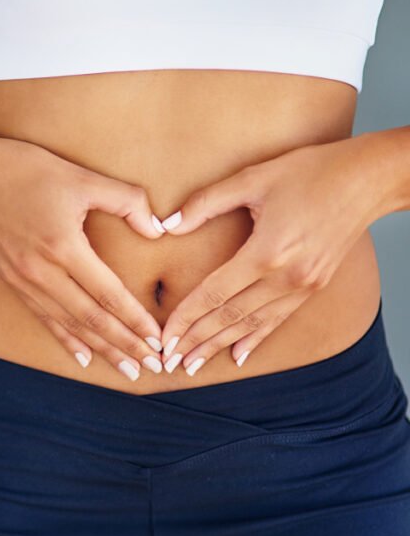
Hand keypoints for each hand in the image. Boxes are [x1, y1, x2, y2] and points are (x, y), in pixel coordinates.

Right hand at [0, 133, 166, 379]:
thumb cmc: (26, 169)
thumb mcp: (81, 176)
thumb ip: (126, 200)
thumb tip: (156, 228)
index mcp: (62, 246)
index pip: (107, 293)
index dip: (135, 319)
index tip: (158, 339)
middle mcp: (41, 271)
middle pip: (91, 318)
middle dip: (125, 344)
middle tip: (154, 365)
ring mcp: (24, 281)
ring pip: (70, 325)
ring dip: (102, 349)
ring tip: (129, 368)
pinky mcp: (13, 282)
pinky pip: (45, 318)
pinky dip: (67, 340)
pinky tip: (86, 357)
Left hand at [156, 136, 383, 374]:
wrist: (371, 179)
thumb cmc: (312, 172)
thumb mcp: (253, 178)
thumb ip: (206, 203)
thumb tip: (167, 224)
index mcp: (267, 252)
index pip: (214, 294)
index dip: (186, 318)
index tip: (164, 337)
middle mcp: (286, 277)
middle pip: (230, 317)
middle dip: (197, 340)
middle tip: (170, 360)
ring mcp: (303, 286)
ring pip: (252, 324)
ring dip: (220, 345)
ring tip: (194, 363)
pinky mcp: (314, 286)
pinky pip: (278, 319)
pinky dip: (255, 338)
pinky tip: (237, 355)